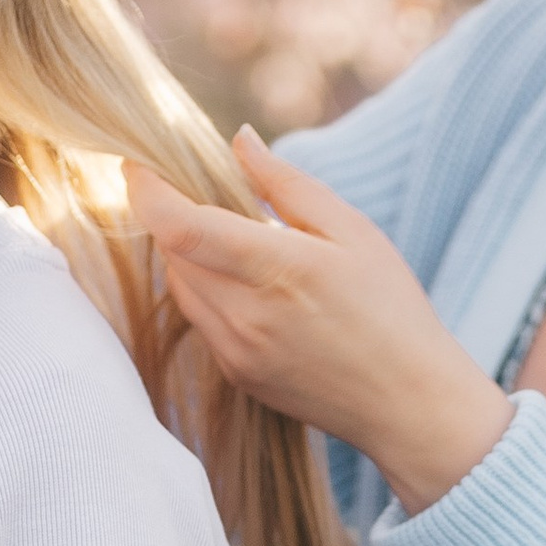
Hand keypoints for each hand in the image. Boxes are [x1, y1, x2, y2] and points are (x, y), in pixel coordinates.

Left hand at [128, 130, 512, 516]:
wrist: (408, 404)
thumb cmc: (392, 310)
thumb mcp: (354, 232)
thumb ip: (288, 185)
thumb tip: (239, 140)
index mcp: (278, 269)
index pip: (181, 226)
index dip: (146, 190)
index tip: (137, 163)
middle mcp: (246, 315)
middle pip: (172, 251)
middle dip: (174, 213)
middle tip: (205, 192)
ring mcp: (236, 350)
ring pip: (180, 284)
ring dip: (188, 252)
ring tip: (235, 238)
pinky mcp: (235, 374)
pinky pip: (200, 317)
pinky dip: (207, 288)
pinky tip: (250, 284)